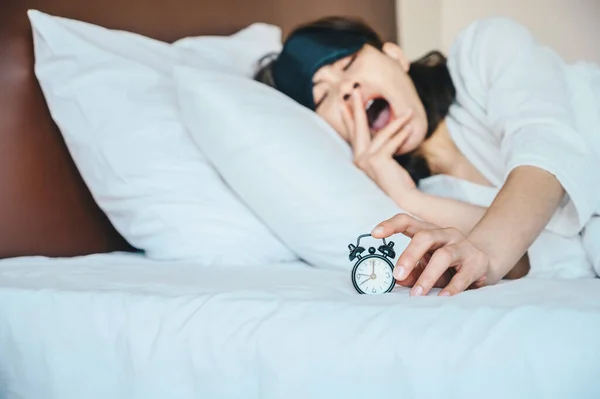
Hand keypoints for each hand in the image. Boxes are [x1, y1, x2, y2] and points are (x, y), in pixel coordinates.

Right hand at [340, 91, 415, 195]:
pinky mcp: (378, 160)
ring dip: (397, 122)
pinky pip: (391, 142)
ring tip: (409, 112)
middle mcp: (359, 159)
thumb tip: (385, 132)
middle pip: (359, 129)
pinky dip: (401, 133)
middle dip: (358, 108)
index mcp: (358, 160)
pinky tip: (410, 126)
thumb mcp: (385, 163)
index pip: (353, 135)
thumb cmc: (396, 182)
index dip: (349, 118)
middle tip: (355, 90)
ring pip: (381, 134)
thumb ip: (381, 148)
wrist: (403, 199)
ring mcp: (367, 160)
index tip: (344, 104)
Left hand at [371, 213, 491, 296]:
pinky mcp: (477, 262)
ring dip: (428, 276)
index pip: (407, 221)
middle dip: (409, 256)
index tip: (375, 233)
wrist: (486, 261)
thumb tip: (397, 280)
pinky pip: (463, 275)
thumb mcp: (427, 266)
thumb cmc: (449, 265)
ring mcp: (463, 246)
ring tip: (417, 294)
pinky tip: (442, 297)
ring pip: (443, 256)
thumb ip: (411, 272)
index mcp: (429, 232)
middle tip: (397, 274)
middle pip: (425, 237)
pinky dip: (451, 288)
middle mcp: (445, 234)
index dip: (390, 225)